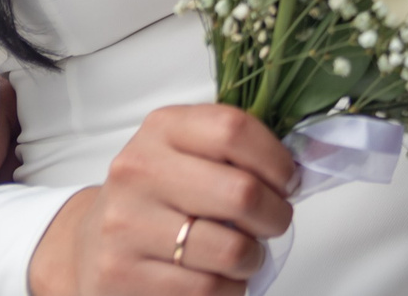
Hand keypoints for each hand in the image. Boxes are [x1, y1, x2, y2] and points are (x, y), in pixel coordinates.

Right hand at [28, 105, 294, 295]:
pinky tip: (219, 278)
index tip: (288, 181)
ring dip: (253, 258)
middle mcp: (138, 170)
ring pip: (230, 250)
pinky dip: (229, 289)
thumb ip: (241, 149)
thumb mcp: (190, 153)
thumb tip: (317, 158)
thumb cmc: (159, 195)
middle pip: (241, 193)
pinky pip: (206, 290)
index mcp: (162, 128)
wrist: (90, 245)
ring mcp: (125, 225)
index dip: (276, 160)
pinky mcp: (121, 275)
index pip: (234, 129)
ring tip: (245, 253)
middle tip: (274, 222)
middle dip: (276, 215)